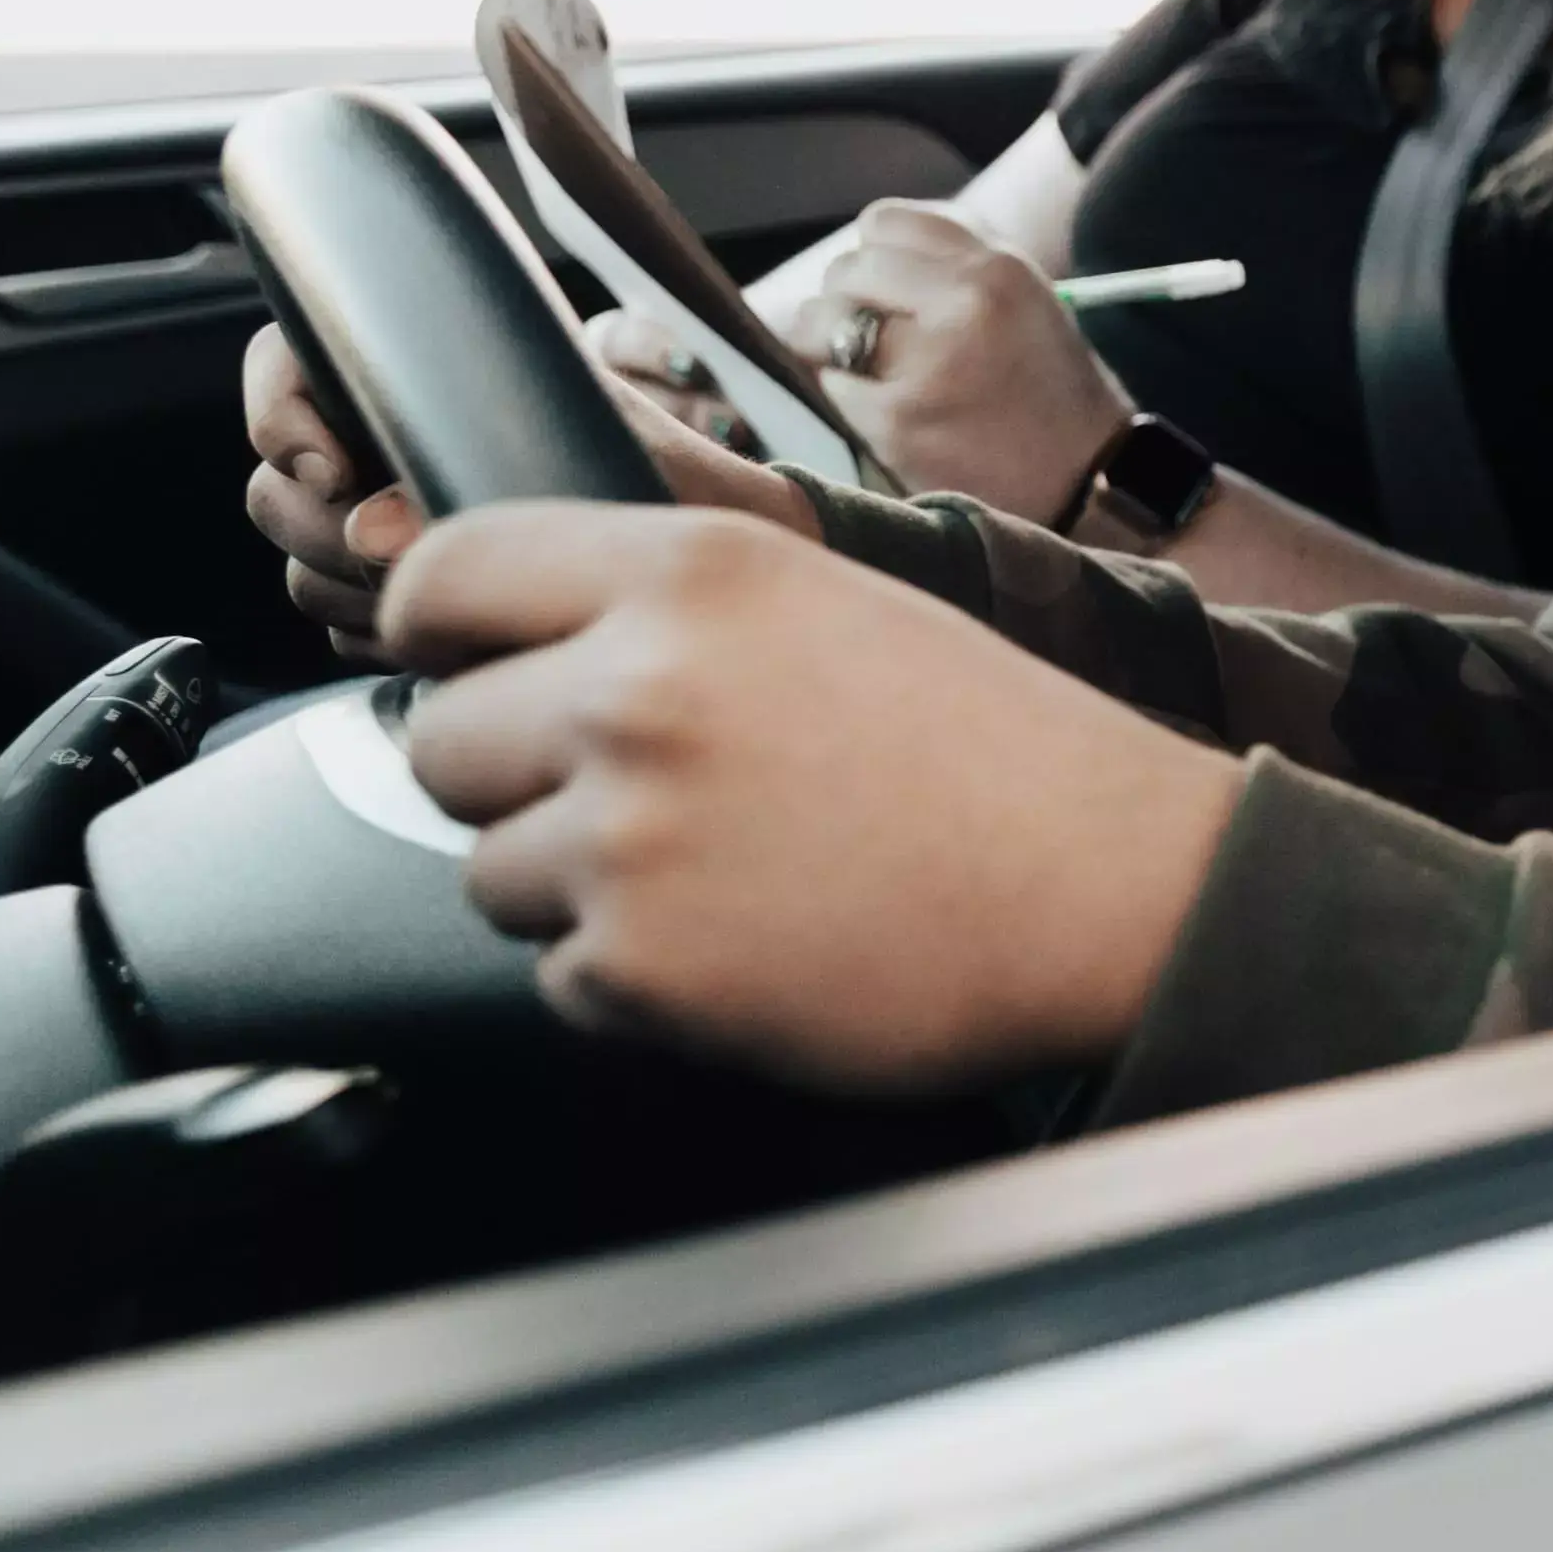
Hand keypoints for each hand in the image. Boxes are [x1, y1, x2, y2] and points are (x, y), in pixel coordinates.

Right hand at [242, 317, 813, 654]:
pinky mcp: (405, 598)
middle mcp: (404, 445)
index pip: (293, 359)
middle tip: (390, 558)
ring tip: (436, 598)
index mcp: (442, 378)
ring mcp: (395, 522)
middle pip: (280, 479)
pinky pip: (339, 623)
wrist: (731, 569)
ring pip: (302, 559)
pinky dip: (374, 638)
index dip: (280, 407)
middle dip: (320, 527)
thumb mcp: (620, 462)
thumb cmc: (693, 493)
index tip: (329, 466)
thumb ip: (506, 482)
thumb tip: (383, 526)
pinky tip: (442, 642)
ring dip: (349, 590)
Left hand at [381, 501, 1238, 1092]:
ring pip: (488, 872)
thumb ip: (667, 609)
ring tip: (724, 876)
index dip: (440, 632)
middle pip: (440, 741)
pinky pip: (562, 976)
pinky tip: (753, 944)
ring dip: (576, 888)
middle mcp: (636, 690)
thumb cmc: (998, 751)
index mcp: (691, 572)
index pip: (445, 577)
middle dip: (515, 779)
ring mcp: (626, 834)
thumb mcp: (827, 603)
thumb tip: (523, 651)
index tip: (464, 666)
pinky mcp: (639, 967)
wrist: (1112, 886)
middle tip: (642, 801)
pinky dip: (637, 978)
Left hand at [792, 201, 1129, 523]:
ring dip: (830, 345)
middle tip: (876, 338)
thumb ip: (956, 261)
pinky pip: (832, 386)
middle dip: (848, 303)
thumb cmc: (1050, 386)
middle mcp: (962, 302)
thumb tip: (869, 246)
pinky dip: (848, 398)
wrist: (1085, 478)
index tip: (886, 287)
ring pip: (820, 322)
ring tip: (867, 369)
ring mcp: (925, 362)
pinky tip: (886, 412)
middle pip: (846, 270)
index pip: (882, 222)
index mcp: (997, 266)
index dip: (874, 256)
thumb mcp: (1025, 297)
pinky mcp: (896, 420)